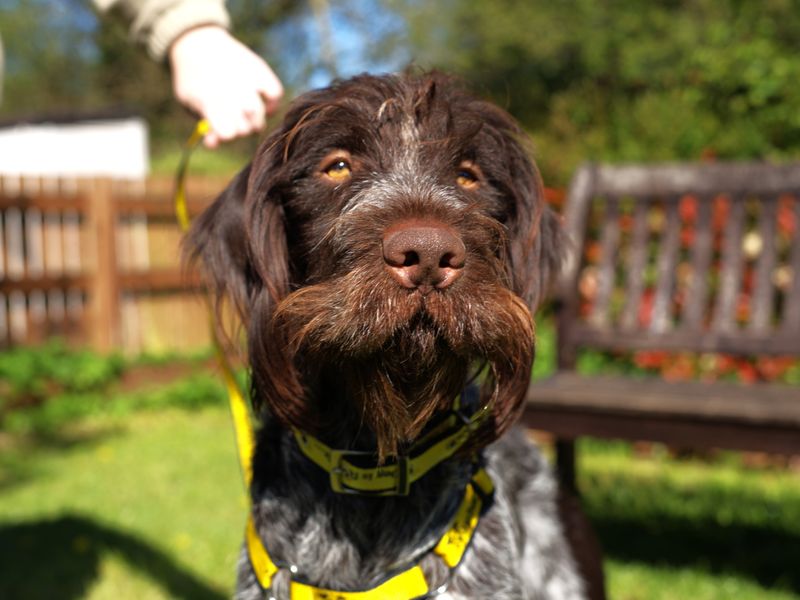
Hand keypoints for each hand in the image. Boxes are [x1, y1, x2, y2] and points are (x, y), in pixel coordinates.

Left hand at [168, 25, 283, 147]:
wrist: (197, 42)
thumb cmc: (193, 80)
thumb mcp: (189, 102)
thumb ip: (205, 125)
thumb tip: (214, 144)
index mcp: (210, 102)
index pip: (229, 133)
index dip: (226, 135)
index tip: (221, 130)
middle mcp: (232, 93)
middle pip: (247, 128)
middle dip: (240, 128)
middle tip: (233, 119)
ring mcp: (248, 82)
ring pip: (260, 115)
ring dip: (254, 120)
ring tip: (244, 113)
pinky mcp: (261, 71)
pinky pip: (275, 93)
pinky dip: (271, 102)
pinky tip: (262, 103)